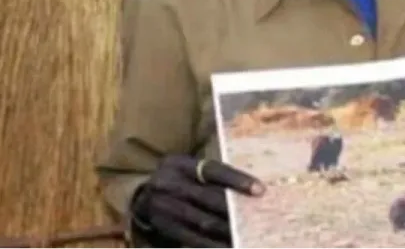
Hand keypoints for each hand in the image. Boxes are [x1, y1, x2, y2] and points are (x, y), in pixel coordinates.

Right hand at [131, 155, 264, 247]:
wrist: (144, 198)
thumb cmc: (178, 179)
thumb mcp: (189, 168)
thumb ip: (212, 174)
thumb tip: (252, 186)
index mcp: (178, 164)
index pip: (212, 170)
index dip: (237, 180)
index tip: (260, 190)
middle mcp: (168, 183)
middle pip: (209, 198)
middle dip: (236, 209)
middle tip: (260, 216)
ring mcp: (164, 208)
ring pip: (203, 222)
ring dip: (229, 230)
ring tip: (249, 234)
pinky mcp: (165, 228)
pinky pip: (194, 239)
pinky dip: (214, 244)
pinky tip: (231, 245)